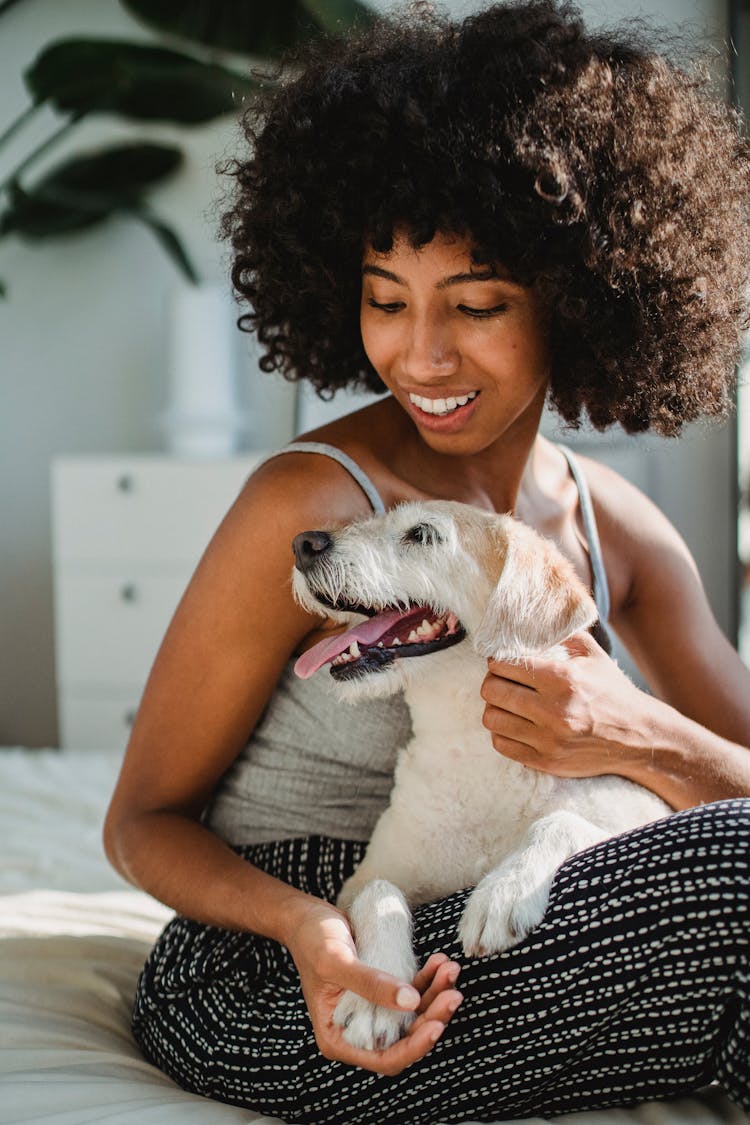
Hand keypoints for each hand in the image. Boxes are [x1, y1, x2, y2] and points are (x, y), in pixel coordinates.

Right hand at [285, 898, 461, 1074]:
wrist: (308, 917)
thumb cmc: (314, 940)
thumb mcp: (337, 961)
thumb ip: (371, 984)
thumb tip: (410, 1002)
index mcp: (339, 1038)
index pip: (383, 1058)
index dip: (413, 1047)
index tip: (437, 1025)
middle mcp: (357, 1029)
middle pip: (405, 1036)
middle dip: (433, 1016)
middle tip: (453, 993)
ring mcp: (372, 1010)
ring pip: (414, 1015)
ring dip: (436, 995)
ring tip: (450, 969)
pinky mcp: (383, 991)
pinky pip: (412, 993)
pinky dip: (428, 980)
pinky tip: (439, 962)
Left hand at [480, 629, 652, 778]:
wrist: (639, 738)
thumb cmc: (613, 692)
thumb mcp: (594, 655)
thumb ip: (562, 635)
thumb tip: (529, 623)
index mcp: (563, 679)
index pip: (505, 665)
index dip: (497, 661)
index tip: (502, 662)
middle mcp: (554, 710)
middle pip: (491, 691)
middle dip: (492, 681)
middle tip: (502, 681)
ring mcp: (548, 739)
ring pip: (492, 718)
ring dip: (496, 707)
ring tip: (508, 703)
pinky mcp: (546, 761)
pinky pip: (501, 744)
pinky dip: (502, 732)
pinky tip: (515, 724)